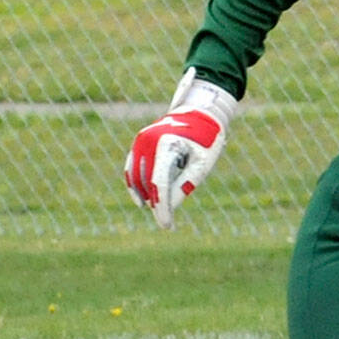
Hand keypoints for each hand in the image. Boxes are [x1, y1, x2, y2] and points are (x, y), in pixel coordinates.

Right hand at [124, 67, 238, 228]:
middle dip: (156, 204)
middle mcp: (148, 141)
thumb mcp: (201, 165)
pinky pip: (132, 169)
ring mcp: (140, 141)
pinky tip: (144, 201)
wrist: (200, 113)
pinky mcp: (139, 143)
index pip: (159, 184)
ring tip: (161, 210)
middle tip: (167, 222)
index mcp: (166, 144)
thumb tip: (167, 208)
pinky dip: (136, 185)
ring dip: (146, 196)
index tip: (166, 226)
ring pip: (136, 178)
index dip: (161, 208)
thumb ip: (184, 185)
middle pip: (147, 182)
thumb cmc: (206, 139)